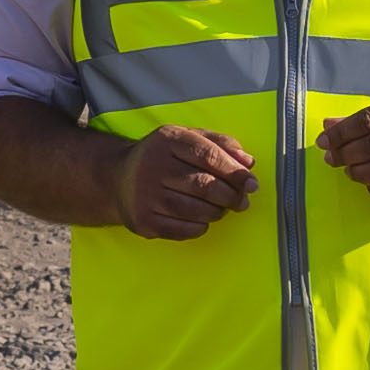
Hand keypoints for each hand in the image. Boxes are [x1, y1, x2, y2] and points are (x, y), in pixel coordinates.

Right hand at [114, 124, 260, 242]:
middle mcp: (152, 166)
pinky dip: (200, 227)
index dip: (235, 172)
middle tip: (241, 201)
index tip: (252, 184)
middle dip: (230, 196)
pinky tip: (202, 219)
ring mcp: (145, 196)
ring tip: (222, 208)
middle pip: (204, 185)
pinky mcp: (143, 221)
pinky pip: (183, 230)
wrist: (117, 178)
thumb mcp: (188, 139)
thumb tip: (249, 162)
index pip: (208, 155)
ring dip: (217, 212)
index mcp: (167, 140)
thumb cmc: (163, 157)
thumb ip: (220, 144)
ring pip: (195, 210)